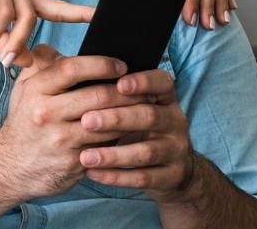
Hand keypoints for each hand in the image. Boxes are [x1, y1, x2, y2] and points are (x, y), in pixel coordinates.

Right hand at [0, 44, 145, 199]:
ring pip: (108, 122)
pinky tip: (131, 130)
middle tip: (144, 88)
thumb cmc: (25, 123)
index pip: (73, 68)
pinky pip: (107, 145)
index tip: (121, 66)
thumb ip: (42, 64)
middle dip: (127, 90)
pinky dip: (122, 136)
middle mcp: (45, 114)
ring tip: (146, 106)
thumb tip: (63, 49)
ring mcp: (60, 140)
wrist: (11, 167)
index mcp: (35, 90)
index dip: (102, 64)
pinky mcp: (74, 162)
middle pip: (98, 95)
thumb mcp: (24, 89)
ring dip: (132, 114)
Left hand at [76, 68, 198, 196]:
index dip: (143, 82)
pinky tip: (93, 173)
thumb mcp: (137, 108)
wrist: (173, 169)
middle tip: (86, 120)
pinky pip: (143, 178)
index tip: (119, 83)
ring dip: (113, 154)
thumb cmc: (141, 129)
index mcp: (166, 99)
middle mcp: (175, 122)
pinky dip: (116, 177)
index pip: (162, 83)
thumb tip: (80, 77)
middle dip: (117, 118)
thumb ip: (116, 95)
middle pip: (150, 116)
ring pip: (146, 152)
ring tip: (85, 156)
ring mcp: (176, 150)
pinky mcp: (172, 176)